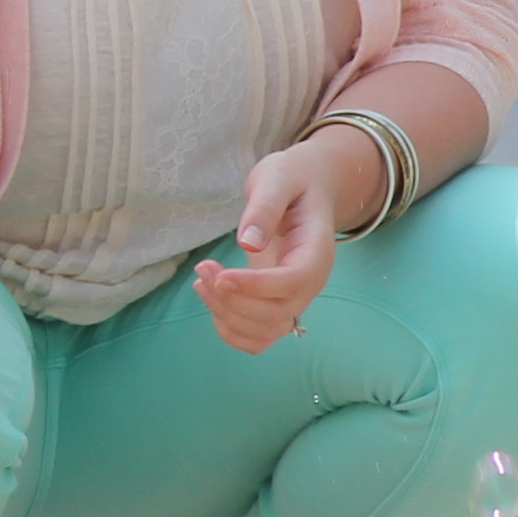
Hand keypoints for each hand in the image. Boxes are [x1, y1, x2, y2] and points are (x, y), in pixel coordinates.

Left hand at [196, 140, 350, 353]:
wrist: (308, 188)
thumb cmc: (293, 180)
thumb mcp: (278, 179)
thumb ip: (265, 208)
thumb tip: (248, 244)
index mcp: (316, 252)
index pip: (293, 283)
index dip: (255, 287)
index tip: (220, 275)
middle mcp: (310, 283)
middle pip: (277, 314)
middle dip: (232, 300)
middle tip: (203, 267)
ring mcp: (295, 297)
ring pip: (266, 330)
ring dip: (227, 315)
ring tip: (201, 281)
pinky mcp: (277, 304)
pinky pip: (260, 338)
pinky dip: (232, 330)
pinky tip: (213, 300)